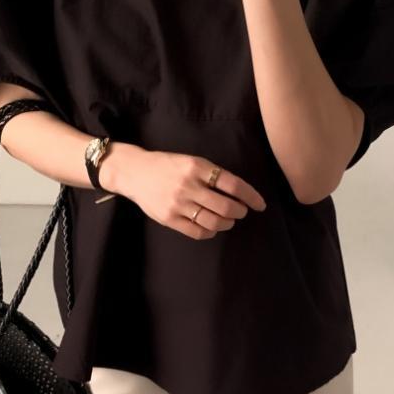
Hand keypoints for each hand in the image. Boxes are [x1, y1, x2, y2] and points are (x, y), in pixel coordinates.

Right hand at [99, 142, 266, 240]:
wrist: (134, 172)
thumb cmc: (167, 166)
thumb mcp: (190, 161)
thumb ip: (211, 175)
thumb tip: (238, 193)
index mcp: (197, 167)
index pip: (233, 184)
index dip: (250, 196)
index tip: (260, 204)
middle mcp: (189, 185)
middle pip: (226, 206)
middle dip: (240, 211)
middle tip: (241, 212)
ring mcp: (178, 204)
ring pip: (214, 221)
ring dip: (227, 223)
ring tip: (229, 220)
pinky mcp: (169, 219)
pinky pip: (197, 231)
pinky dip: (210, 232)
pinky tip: (213, 227)